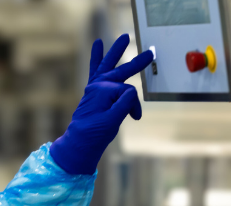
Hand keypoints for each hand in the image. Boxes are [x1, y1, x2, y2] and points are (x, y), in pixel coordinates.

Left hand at [49, 34, 153, 174]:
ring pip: (108, 65)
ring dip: (116, 51)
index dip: (134, 105)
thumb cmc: (95, 133)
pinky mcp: (92, 91)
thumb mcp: (113, 120)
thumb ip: (124, 104)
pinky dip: (96, 57)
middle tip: (150, 53)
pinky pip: (95, 70)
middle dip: (136, 63)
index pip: (128, 92)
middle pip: (121, 71)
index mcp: (103, 91)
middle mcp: (98, 86)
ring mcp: (94, 87)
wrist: (80, 142)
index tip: (135, 117)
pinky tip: (98, 44)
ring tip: (124, 38)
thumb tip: (131, 92)